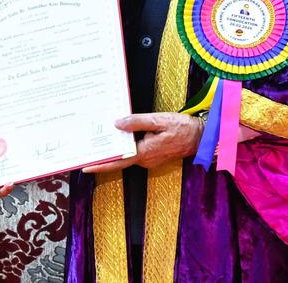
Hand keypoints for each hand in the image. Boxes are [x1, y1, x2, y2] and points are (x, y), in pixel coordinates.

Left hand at [82, 112, 203, 173]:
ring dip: (114, 149)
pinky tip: (117, 136)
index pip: (118, 161)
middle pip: (120, 159)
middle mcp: (145, 160)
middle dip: (103, 155)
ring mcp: (150, 159)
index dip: (101, 165)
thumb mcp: (159, 120)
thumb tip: (117, 124)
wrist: (202, 137)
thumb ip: (137, 122)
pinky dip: (125, 146)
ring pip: (127, 155)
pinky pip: (135, 152)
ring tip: (97, 139)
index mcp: (145, 153)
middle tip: (85, 148)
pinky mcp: (153, 155)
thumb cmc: (182, 128)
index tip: (86, 167)